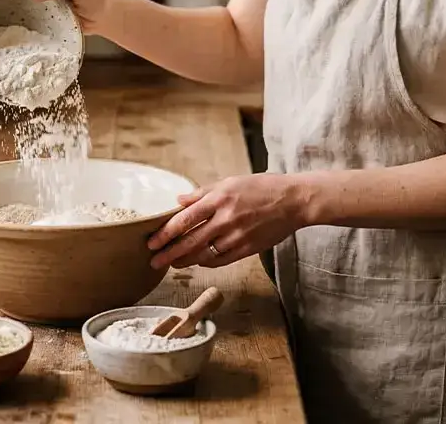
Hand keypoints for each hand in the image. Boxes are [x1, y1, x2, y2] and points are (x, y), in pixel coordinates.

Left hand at [147, 174, 310, 268]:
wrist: (293, 200)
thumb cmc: (262, 187)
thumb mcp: (230, 182)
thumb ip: (203, 193)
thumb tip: (179, 201)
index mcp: (219, 198)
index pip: (184, 219)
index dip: (166, 233)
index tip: (152, 242)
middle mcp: (226, 218)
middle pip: (190, 241)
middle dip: (169, 253)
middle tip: (154, 261)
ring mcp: (237, 235)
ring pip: (204, 254)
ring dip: (185, 261)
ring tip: (172, 263)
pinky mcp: (248, 248)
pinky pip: (221, 260)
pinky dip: (206, 262)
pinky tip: (198, 262)